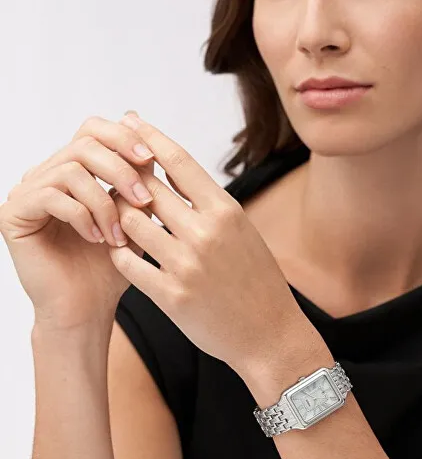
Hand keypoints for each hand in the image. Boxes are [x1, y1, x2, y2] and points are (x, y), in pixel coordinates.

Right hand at [0, 114, 155, 329]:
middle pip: (84, 144)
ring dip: (104, 203)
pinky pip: (51, 197)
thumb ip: (138, 185)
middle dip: (121, 170)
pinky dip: (82, 216)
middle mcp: (47, 175)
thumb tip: (151, 147)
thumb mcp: (135, 220)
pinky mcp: (15, 214)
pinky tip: (97, 239)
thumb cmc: (111, 268)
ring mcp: (28, 193)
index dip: (123, 138)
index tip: (151, 159)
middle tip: (144, 200)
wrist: (88, 308)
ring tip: (118, 236)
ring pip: (71, 170)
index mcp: (75, 171)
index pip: (94, 130)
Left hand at [109, 113, 307, 371]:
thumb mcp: (245, 235)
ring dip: (120, 220)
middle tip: (114, 180)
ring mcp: (187, 265)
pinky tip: (125, 254)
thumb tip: (175, 176)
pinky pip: (128, 263)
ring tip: (120, 223)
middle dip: (126, 182)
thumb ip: (210, 207)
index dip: (149, 137)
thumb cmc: (259, 284)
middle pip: (147, 189)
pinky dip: (120, 254)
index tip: (129, 122)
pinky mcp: (171, 297)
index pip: (179, 161)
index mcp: (227, 212)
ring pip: (130, 223)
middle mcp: (206, 233)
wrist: (271, 336)